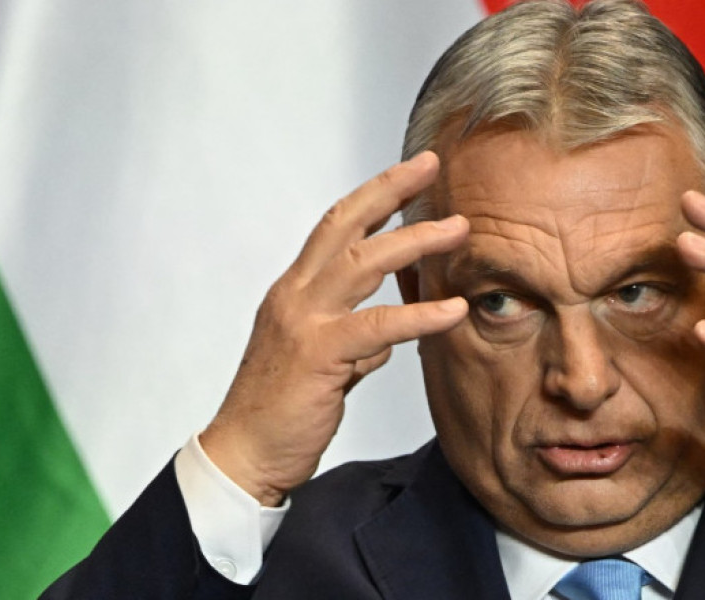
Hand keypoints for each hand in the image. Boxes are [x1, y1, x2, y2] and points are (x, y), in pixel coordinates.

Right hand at [200, 152, 468, 505]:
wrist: (244, 455)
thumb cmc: (282, 411)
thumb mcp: (321, 363)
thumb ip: (353, 341)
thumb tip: (386, 338)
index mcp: (294, 292)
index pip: (335, 228)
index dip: (373, 196)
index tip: (410, 175)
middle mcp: (294, 295)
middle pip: (345, 224)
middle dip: (390, 189)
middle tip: (431, 165)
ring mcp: (303, 321)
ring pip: (364, 263)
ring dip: (416, 241)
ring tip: (459, 228)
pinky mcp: (317, 354)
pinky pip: (378, 326)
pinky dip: (420, 316)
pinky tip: (454, 310)